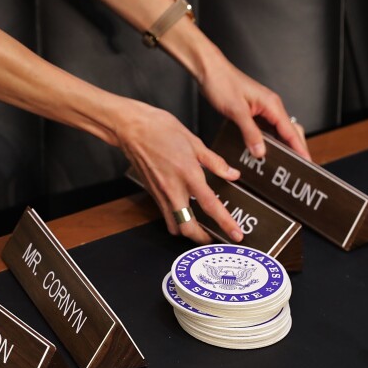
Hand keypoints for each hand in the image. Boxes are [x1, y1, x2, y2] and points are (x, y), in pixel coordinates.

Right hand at [114, 100, 243, 243]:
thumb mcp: (194, 142)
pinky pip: (166, 214)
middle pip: (187, 227)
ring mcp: (160, 193)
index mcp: (188, 174)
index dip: (225, 223)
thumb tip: (232, 174)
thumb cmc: (159, 130)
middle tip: (215, 238)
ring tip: (200, 228)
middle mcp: (173, 189)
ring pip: (174, 225)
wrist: (132, 129)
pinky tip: (185, 211)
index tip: (235, 234)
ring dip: (188, 231)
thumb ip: (215, 162)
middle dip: (202, 238)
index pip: (210, 206)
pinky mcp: (153, 193)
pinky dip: (177, 219)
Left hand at [199, 55, 309, 159]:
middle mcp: (270, 106)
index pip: (291, 131)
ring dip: (281, 146)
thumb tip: (261, 151)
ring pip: (277, 131)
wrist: (209, 71)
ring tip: (282, 163)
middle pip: (289, 132)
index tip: (307, 163)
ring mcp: (262, 109)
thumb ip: (250, 133)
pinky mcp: (252, 111)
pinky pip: (265, 128)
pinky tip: (262, 150)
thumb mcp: (237, 111)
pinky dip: (267, 140)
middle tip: (297, 167)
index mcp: (272, 104)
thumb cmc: (222, 83)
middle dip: (295, 149)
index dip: (300, 149)